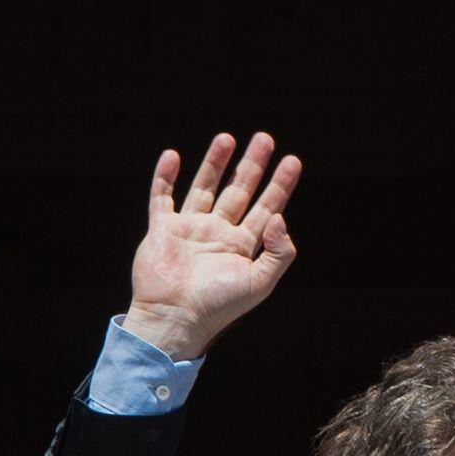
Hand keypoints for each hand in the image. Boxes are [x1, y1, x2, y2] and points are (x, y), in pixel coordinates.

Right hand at [123, 131, 301, 360]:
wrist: (174, 318)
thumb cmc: (218, 306)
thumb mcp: (259, 282)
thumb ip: (278, 252)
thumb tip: (279, 217)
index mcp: (242, 247)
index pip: (267, 208)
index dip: (280, 185)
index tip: (292, 161)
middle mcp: (218, 234)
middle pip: (239, 191)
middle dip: (252, 165)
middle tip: (265, 139)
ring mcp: (189, 230)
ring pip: (204, 188)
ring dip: (215, 163)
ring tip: (227, 137)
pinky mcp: (162, 230)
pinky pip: (162, 197)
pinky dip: (165, 177)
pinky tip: (173, 156)